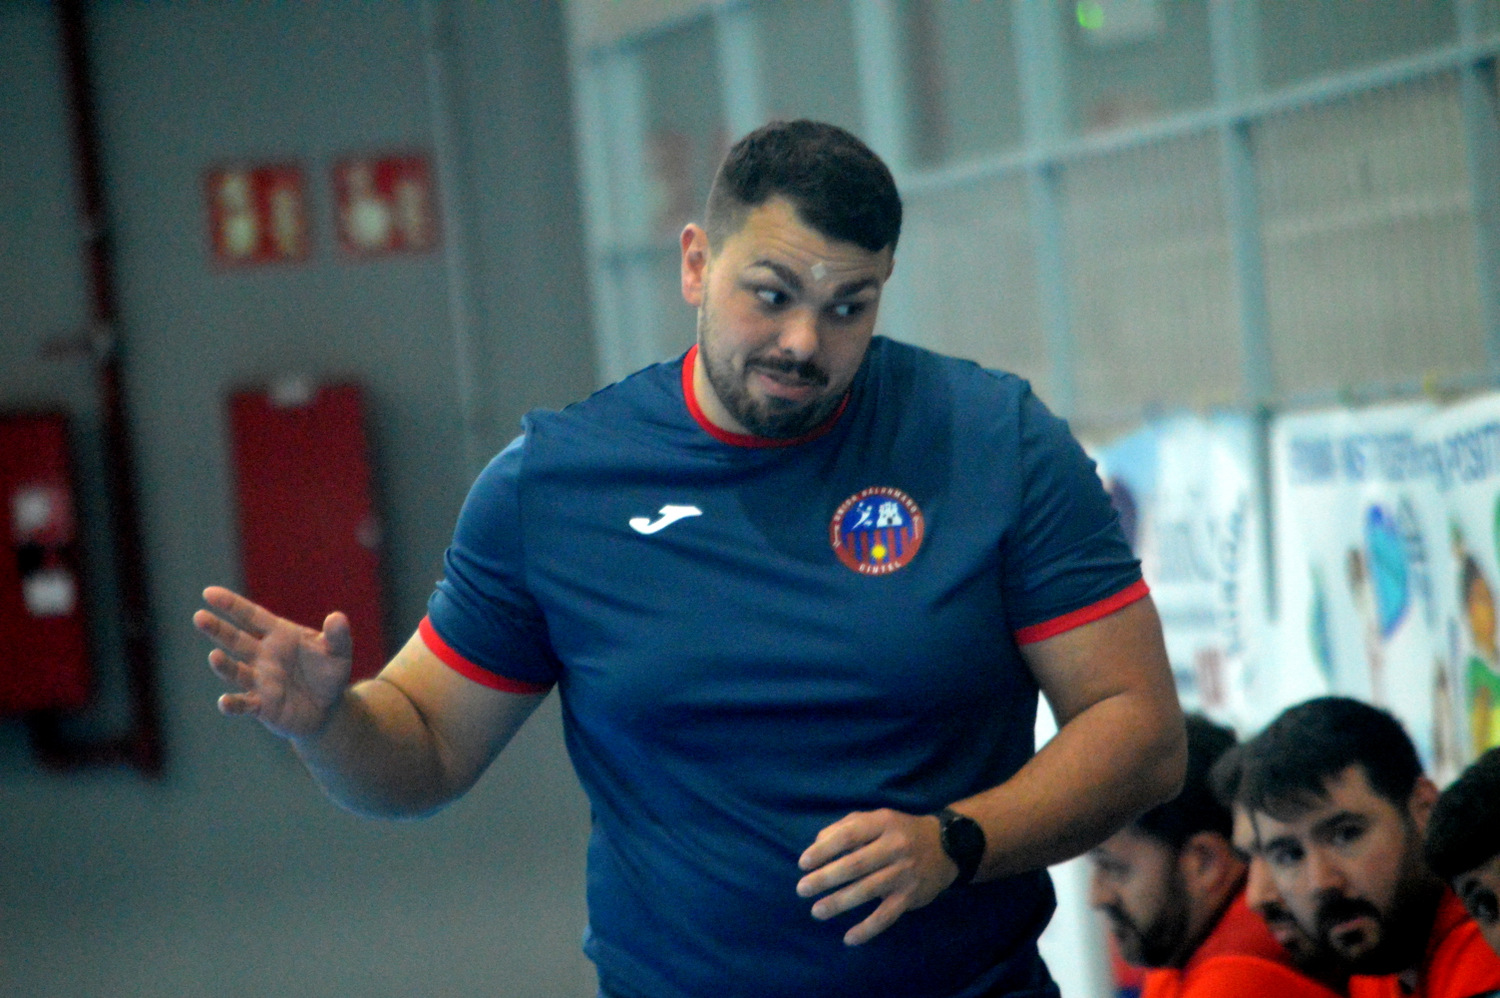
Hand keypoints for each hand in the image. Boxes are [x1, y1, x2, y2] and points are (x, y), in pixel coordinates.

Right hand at [194, 586, 352, 741]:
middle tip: (199, 617)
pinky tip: (224, 701)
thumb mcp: (338, 652)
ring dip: (223, 665)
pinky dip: (233, 704)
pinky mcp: (261, 705)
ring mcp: (259, 680)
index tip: (209, 593)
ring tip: (214, 656)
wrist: (328, 708)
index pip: (251, 616)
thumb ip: (337, 635)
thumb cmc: (329, 673)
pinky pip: (243, 704)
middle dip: (217, 629)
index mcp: (279, 635)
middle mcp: (263, 656)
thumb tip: (338, 617)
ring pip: (235, 671)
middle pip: (235, 640)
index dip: (231, 604)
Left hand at [796, 808, 957, 945]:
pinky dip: (868, 929)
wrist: (946, 847)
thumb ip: (846, 827)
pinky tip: (849, 938)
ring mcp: (904, 873)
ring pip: (868, 890)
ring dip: (840, 902)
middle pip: (856, 864)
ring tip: (817, 911)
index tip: (803, 863)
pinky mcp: (911, 896)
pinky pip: (887, 915)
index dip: (824, 849)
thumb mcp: (876, 819)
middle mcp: (895, 847)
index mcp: (883, 823)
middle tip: (802, 889)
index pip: (849, 835)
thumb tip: (816, 844)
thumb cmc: (900, 831)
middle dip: (826, 878)